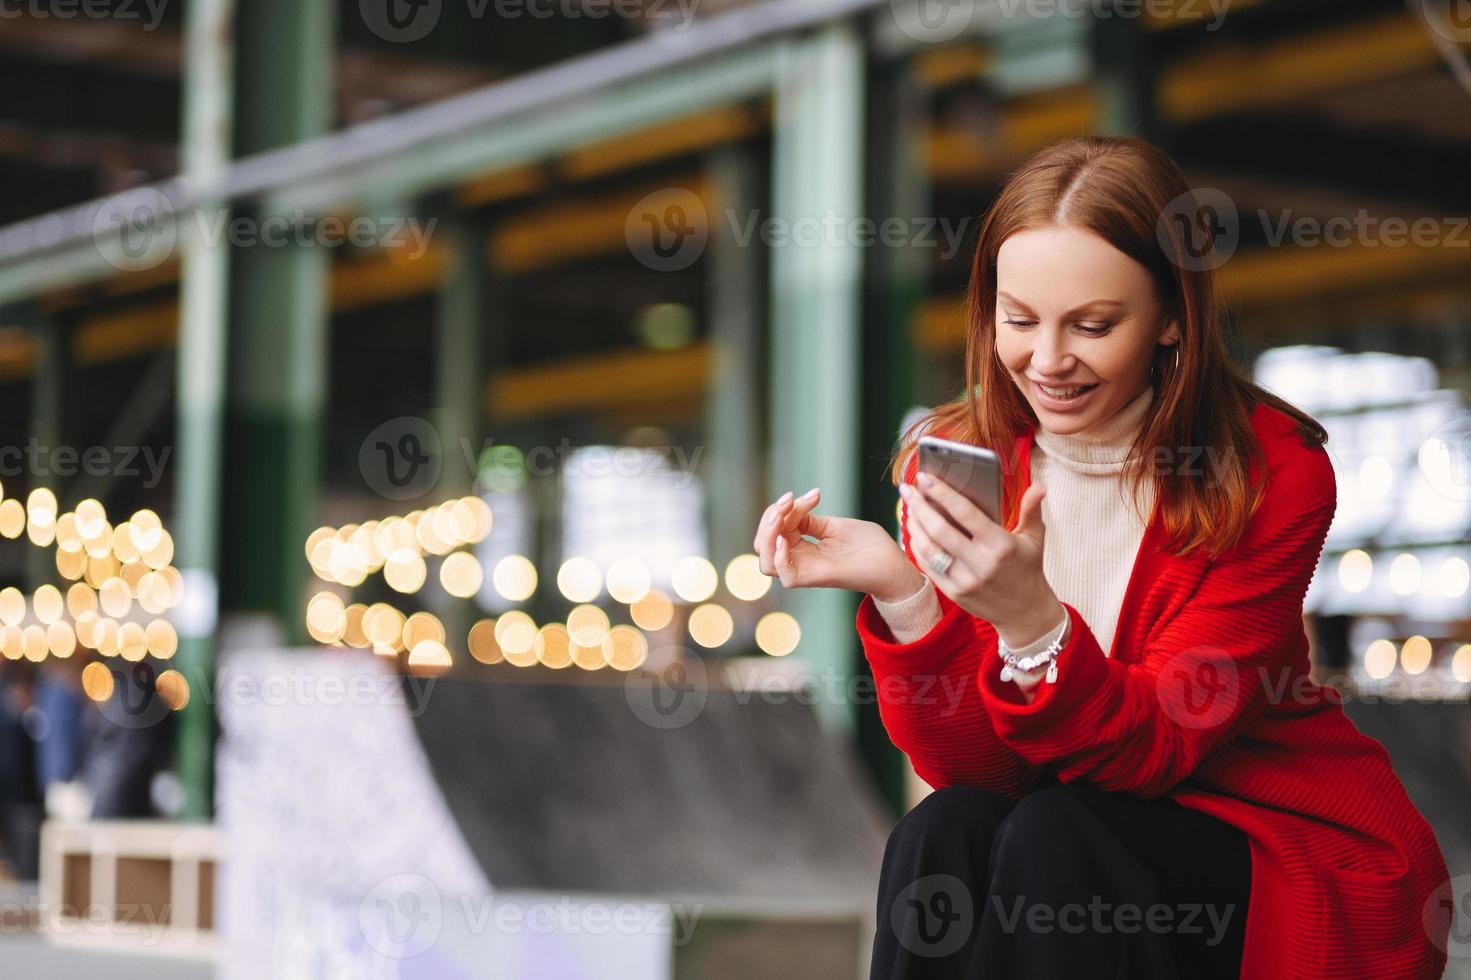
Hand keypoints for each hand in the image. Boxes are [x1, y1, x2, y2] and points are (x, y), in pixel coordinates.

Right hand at [754, 489, 923, 600]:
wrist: (894, 563)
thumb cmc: (870, 545)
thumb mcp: (835, 525)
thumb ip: (809, 520)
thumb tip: (790, 508)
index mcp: (803, 547)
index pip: (775, 529)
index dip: (783, 509)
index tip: (814, 494)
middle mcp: (800, 560)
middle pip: (763, 545)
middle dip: (769, 518)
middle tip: (789, 500)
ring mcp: (806, 570)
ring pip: (766, 563)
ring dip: (768, 535)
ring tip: (782, 515)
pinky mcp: (816, 579)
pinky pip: (785, 575)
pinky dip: (779, 556)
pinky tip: (787, 538)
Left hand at [900, 472, 1063, 645]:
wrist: (1025, 613)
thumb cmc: (1028, 568)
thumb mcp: (1034, 538)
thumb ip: (1032, 510)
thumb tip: (1039, 486)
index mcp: (1001, 544)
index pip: (965, 512)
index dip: (942, 493)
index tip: (925, 476)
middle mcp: (981, 563)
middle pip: (940, 530)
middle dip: (920, 506)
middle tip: (907, 489)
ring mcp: (965, 581)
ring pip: (930, 549)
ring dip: (914, 526)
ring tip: (909, 508)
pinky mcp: (954, 594)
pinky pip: (929, 567)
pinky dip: (918, 547)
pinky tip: (914, 532)